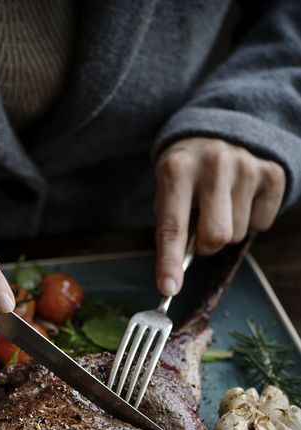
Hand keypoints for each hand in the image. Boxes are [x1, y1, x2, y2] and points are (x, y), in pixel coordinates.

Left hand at [154, 137, 285, 295]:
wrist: (220, 129)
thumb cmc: (188, 172)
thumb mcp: (168, 188)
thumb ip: (171, 225)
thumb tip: (174, 275)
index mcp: (178, 170)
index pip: (173, 226)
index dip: (170, 261)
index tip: (169, 288)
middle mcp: (214, 164)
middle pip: (216, 236)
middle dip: (207, 245)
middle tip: (201, 229)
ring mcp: (247, 166)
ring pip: (238, 234)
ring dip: (228, 230)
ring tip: (221, 204)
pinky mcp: (273, 173)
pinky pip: (261, 224)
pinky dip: (250, 220)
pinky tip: (241, 198)